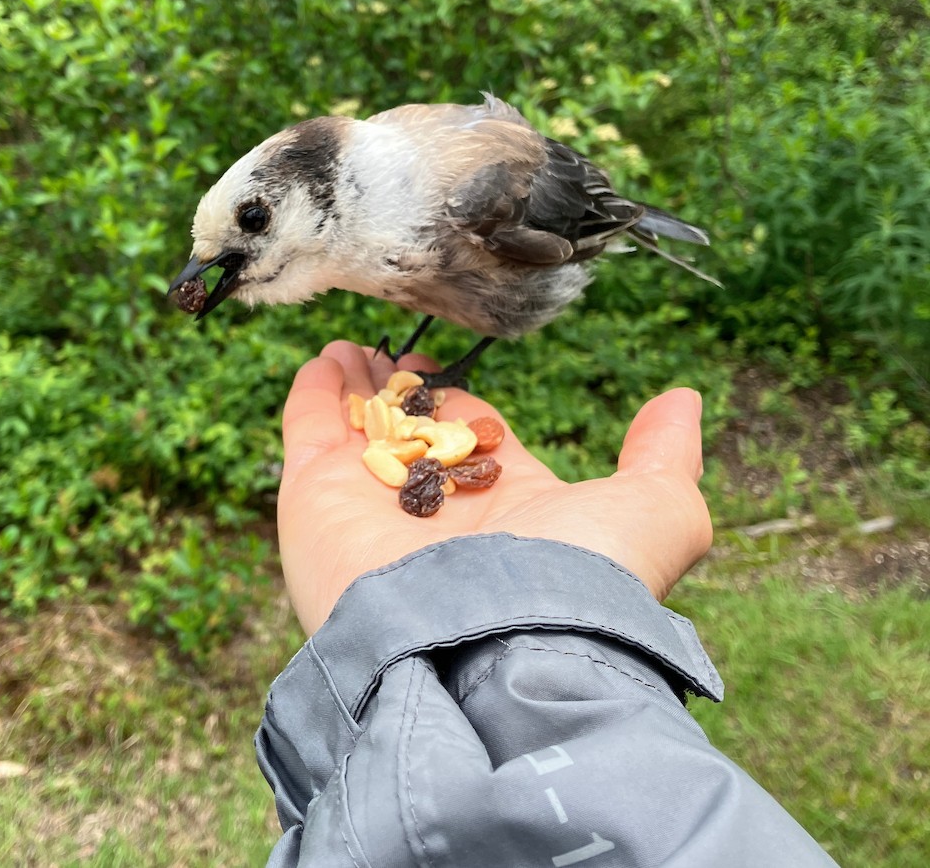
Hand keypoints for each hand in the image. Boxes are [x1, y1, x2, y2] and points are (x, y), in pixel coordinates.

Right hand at [278, 341, 712, 633]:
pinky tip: (323, 363)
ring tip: (351, 347)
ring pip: (359, 427)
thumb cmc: (574, 582)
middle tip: (391, 352)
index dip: (460, 403)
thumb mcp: (652, 512)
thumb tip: (684, 400)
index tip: (449, 372)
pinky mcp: (317, 498)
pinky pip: (309, 431)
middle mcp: (435, 509)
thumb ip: (665, 458)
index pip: (473, 439)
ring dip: (355, 384)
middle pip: (412, 432)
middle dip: (402, 392)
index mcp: (506, 507)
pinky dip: (312, 394)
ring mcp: (371, 502)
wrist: (486, 647)